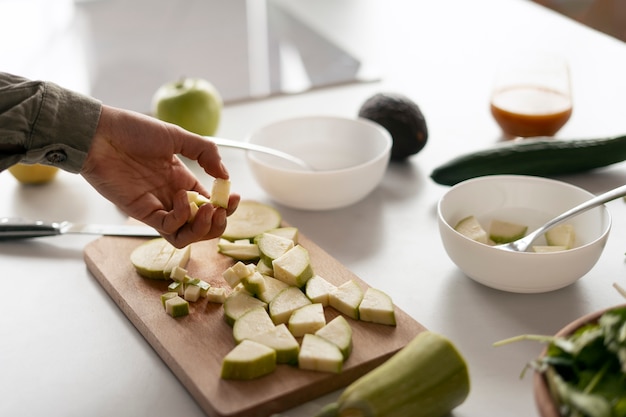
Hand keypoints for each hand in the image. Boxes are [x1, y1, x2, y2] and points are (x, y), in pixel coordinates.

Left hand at [81, 105, 239, 247]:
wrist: (99, 133)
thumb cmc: (131, 130)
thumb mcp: (176, 135)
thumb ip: (204, 152)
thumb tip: (225, 175)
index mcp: (181, 181)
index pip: (210, 205)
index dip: (225, 207)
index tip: (234, 197)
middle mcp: (172, 198)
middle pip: (201, 226)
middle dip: (218, 223)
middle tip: (222, 209)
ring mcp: (157, 207)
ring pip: (186, 235)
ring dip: (203, 228)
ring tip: (208, 209)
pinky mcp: (142, 212)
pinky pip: (168, 228)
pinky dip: (181, 218)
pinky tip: (182, 197)